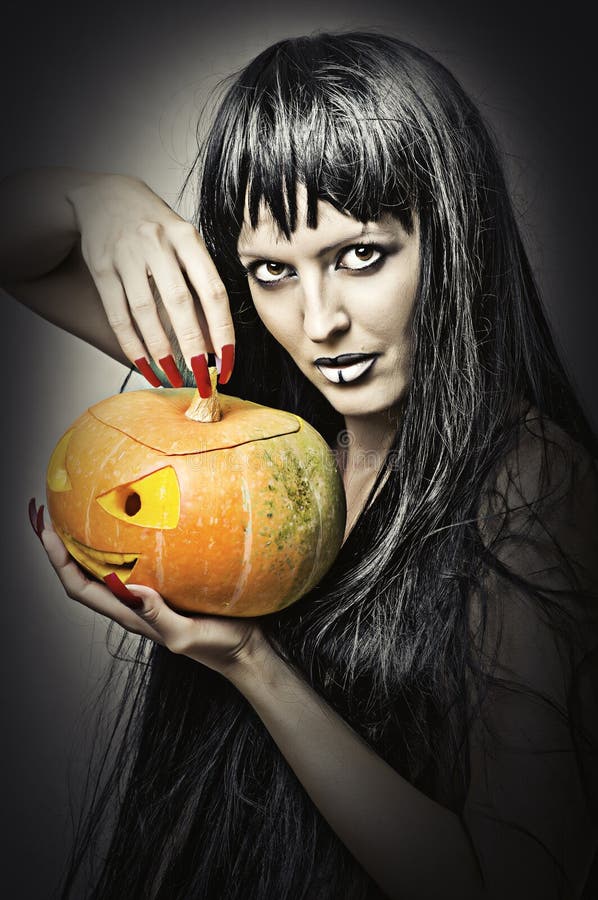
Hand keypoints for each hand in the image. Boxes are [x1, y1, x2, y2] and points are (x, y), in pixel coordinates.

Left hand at [30, 501, 263, 678]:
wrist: (246, 650)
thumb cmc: (219, 646)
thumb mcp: (188, 636)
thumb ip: (160, 617)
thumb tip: (134, 590)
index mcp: (131, 616)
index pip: (80, 588)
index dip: (59, 562)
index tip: (47, 532)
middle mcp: (132, 604)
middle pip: (83, 576)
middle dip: (63, 548)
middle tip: (52, 514)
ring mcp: (149, 596)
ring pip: (105, 569)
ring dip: (86, 545)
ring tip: (80, 514)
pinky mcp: (169, 586)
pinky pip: (134, 563)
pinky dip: (121, 544)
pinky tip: (132, 525)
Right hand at [67, 173, 234, 390]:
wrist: (106, 196)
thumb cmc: (159, 230)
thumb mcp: (186, 246)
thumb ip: (201, 287)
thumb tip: (215, 342)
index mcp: (188, 239)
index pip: (213, 292)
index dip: (223, 332)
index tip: (228, 364)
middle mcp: (158, 244)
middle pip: (179, 304)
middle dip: (193, 347)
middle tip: (203, 380)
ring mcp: (127, 255)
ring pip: (146, 313)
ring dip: (161, 352)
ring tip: (174, 378)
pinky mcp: (102, 268)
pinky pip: (119, 315)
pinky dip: (133, 346)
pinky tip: (146, 367)